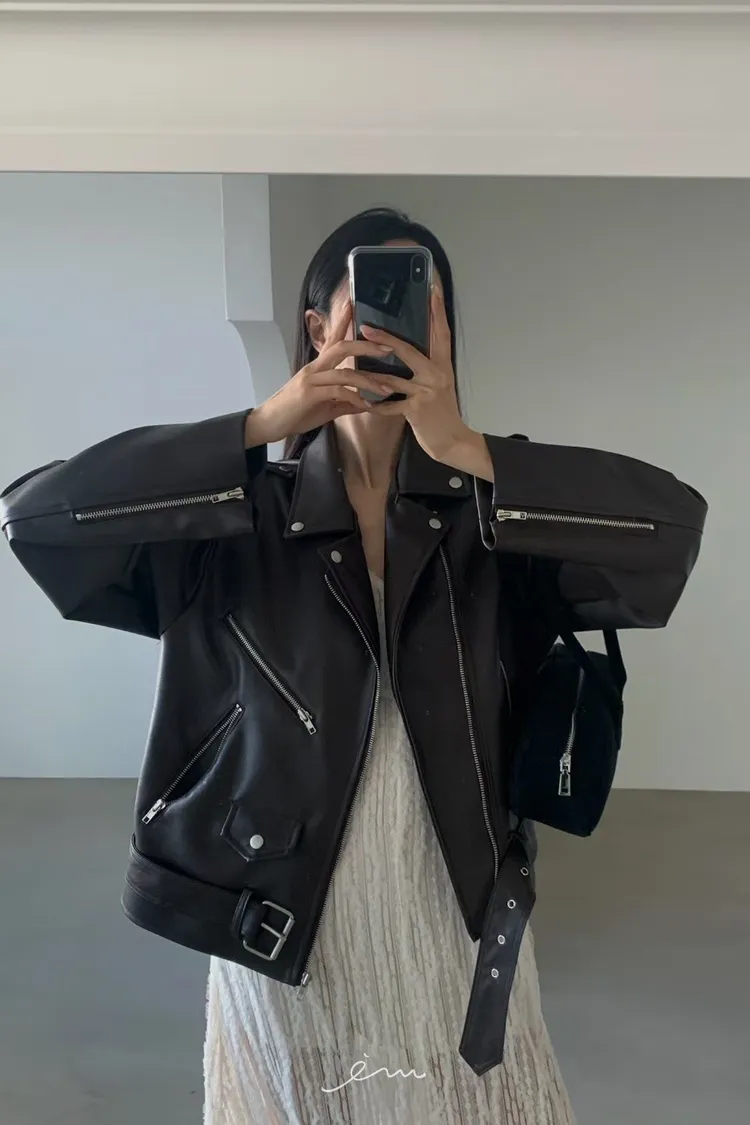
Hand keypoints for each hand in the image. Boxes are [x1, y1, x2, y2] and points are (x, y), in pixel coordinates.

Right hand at [244, 302, 390, 446]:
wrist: (269, 423)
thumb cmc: (295, 413)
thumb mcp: (325, 407)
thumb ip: (345, 402)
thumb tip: (366, 403)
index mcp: (318, 367)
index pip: (333, 339)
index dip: (343, 321)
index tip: (353, 304)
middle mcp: (314, 368)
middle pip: (342, 348)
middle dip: (366, 346)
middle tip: (389, 347)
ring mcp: (311, 380)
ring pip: (345, 373)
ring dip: (369, 381)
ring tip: (388, 388)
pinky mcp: (310, 395)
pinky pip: (338, 392)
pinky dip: (355, 398)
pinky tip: (367, 405)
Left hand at [360, 287, 493, 479]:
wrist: (452, 441)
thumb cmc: (441, 412)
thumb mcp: (439, 384)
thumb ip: (426, 366)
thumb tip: (409, 349)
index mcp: (443, 365)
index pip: (441, 332)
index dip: (436, 311)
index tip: (432, 288)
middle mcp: (437, 374)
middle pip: (409, 350)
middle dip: (386, 337)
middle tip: (365, 325)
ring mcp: (426, 392)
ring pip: (393, 378)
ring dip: (370, 372)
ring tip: (352, 364)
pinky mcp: (417, 410)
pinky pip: (390, 405)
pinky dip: (375, 404)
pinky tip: (363, 402)